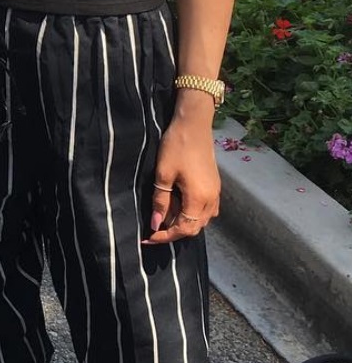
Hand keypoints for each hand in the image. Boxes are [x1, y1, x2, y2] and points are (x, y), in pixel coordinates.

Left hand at [144, 109, 220, 244]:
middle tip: (153, 228)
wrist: (194, 125)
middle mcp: (211, 200)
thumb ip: (161, 201)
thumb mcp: (163, 174)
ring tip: (164, 215)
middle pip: (194, 228)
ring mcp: (215, 193)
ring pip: (201, 219)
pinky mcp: (215, 186)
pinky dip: (192, 213)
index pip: (183, 229)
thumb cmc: (176, 147)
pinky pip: (206, 209)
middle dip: (173, 231)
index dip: (165, 236)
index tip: (148, 237)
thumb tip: (155, 224)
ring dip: (183, 222)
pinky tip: (178, 205)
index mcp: (199, 200)